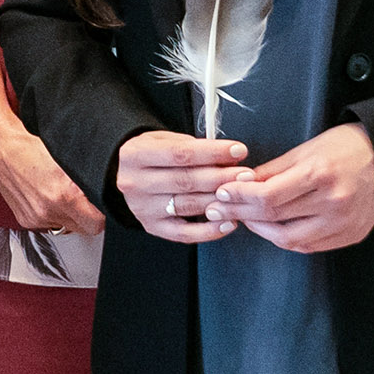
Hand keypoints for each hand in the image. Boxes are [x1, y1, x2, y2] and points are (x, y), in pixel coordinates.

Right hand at [0, 118, 105, 237]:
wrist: (0, 146)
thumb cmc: (31, 145)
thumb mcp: (68, 156)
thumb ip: (87, 176)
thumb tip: (108, 186)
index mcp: (65, 194)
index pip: (97, 223)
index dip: (102, 214)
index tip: (102, 206)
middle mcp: (49, 209)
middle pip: (84, 229)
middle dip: (88, 216)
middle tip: (86, 201)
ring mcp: (36, 217)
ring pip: (66, 226)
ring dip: (68, 215)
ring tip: (61, 193)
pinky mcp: (25, 219)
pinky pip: (48, 223)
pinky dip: (51, 213)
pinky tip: (46, 196)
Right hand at [113, 130, 250, 242]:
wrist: (127, 174)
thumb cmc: (153, 155)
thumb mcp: (165, 140)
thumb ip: (193, 147)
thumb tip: (228, 157)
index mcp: (134, 155)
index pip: (179, 154)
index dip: (212, 153)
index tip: (237, 151)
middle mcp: (134, 183)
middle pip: (185, 181)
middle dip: (221, 177)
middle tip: (246, 175)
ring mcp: (142, 208)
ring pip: (187, 206)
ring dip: (219, 201)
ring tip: (242, 195)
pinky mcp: (153, 227)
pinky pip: (185, 234)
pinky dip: (209, 230)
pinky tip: (228, 221)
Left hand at [208, 122, 373, 253]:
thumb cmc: (347, 147)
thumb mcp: (306, 149)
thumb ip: (273, 170)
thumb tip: (241, 183)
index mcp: (320, 175)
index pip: (267, 197)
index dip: (239, 197)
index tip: (221, 193)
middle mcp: (333, 204)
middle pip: (274, 219)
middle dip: (241, 214)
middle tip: (220, 208)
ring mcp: (343, 224)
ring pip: (289, 239)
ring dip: (261, 230)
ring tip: (245, 218)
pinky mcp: (351, 236)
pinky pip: (309, 246)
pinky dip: (286, 239)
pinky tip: (272, 228)